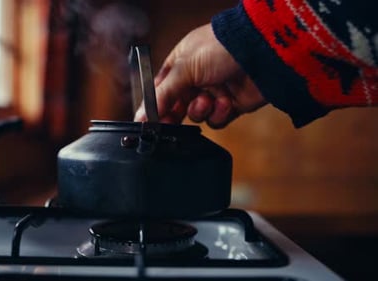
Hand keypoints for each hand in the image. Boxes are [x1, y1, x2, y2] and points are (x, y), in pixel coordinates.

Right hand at [134, 24, 266, 128]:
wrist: (259, 52)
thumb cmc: (219, 49)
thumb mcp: (184, 68)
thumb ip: (162, 94)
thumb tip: (142, 116)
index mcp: (180, 65)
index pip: (160, 90)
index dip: (154, 107)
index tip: (148, 123)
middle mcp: (195, 79)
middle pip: (176, 106)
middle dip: (174, 116)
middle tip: (169, 125)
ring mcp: (213, 92)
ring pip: (196, 115)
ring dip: (200, 110)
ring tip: (208, 100)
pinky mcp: (230, 105)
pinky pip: (216, 120)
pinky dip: (219, 114)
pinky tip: (226, 102)